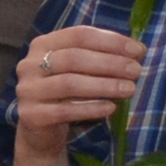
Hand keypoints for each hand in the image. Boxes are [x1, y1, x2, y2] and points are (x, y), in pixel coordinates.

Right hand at [16, 24, 142, 149]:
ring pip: (69, 83)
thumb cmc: (66, 94)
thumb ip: (101, 57)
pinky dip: (91, 108)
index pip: (78, 35)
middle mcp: (30, 64)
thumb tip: (137, 51)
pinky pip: (65, 110)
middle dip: (110, 63)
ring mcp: (28, 90)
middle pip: (73, 58)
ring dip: (104, 85)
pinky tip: (111, 108)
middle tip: (136, 71)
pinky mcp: (31, 115)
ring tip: (129, 89)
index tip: (137, 51)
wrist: (41, 130)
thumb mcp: (80, 71)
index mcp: (43, 44)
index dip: (110, 41)